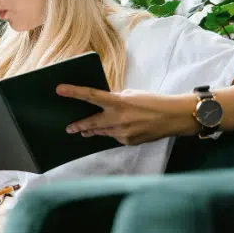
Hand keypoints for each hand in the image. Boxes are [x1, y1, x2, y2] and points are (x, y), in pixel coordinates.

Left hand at [56, 84, 198, 145]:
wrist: (174, 117)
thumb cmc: (153, 101)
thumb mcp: (132, 95)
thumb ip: (116, 99)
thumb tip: (103, 104)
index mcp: (119, 102)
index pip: (91, 95)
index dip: (74, 92)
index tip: (59, 90)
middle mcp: (118, 119)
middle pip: (91, 122)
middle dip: (78, 125)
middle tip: (68, 128)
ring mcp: (123, 133)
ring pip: (102, 132)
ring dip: (93, 130)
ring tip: (84, 130)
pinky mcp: (128, 142)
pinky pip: (115, 137)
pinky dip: (114, 132)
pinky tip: (119, 129)